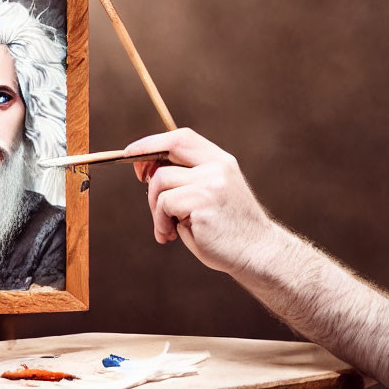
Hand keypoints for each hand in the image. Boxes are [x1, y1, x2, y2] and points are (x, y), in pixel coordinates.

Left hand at [125, 128, 271, 275]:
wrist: (256, 251)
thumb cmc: (228, 227)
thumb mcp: (213, 192)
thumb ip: (189, 178)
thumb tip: (148, 169)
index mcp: (221, 161)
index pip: (181, 137)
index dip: (152, 143)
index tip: (133, 154)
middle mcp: (217, 167)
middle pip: (169, 148)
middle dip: (145, 164)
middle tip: (141, 181)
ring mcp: (211, 184)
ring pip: (161, 181)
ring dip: (155, 208)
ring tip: (167, 227)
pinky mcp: (202, 204)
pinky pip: (164, 205)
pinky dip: (161, 223)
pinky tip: (173, 236)